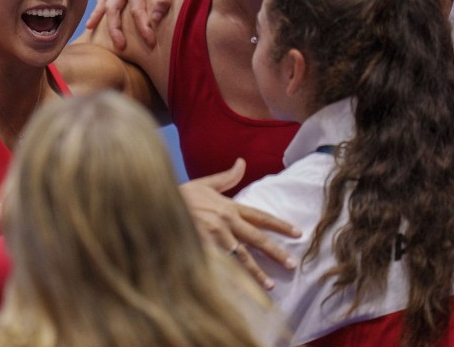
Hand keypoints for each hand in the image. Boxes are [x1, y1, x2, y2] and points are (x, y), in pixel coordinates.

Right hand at [86, 0, 194, 49]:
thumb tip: (156, 18)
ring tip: (89, 28)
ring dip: (100, 13)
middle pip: (114, 6)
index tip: (150, 42)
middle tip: (119, 47)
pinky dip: (105, 1)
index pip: (135, 8)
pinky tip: (103, 7)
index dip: (143, 27)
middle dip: (114, 28)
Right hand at [179, 158, 299, 289]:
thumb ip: (227, 177)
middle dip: (276, 252)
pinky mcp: (202, 249)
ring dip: (256, 272)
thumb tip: (242, 162)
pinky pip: (221, 267)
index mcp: (229, 206)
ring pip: (241, 257)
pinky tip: (242, 291)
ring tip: (271, 285)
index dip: (280, 225)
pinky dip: (232, 280)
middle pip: (256, 238)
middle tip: (292, 264)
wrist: (156, 203)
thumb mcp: (204, 183)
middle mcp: (225, 222)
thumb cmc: (180, 195)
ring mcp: (213, 237)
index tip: (297, 233)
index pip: (260, 216)